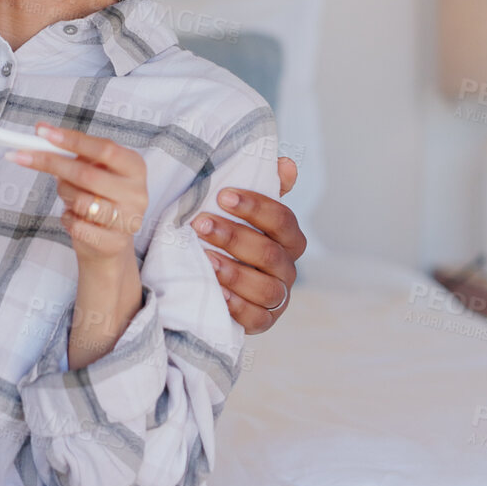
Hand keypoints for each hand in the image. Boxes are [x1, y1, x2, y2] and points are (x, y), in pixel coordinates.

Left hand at [9, 124, 149, 266]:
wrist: (110, 241)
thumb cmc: (99, 196)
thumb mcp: (92, 168)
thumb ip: (71, 150)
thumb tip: (41, 129)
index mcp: (134, 166)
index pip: (104, 148)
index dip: (72, 140)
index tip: (42, 132)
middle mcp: (137, 192)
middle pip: (87, 174)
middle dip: (52, 163)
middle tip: (23, 156)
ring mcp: (128, 219)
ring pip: (80, 201)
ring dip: (64, 195)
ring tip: (69, 196)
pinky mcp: (114, 242)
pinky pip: (77, 225)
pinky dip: (68, 218)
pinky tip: (75, 217)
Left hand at [192, 156, 306, 334]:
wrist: (210, 280)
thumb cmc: (226, 237)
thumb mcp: (238, 211)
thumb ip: (263, 188)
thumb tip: (286, 164)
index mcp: (287, 238)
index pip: (282, 220)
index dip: (256, 207)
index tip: (223, 195)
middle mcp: (286, 268)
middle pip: (269, 252)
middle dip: (234, 236)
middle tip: (199, 223)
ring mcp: (277, 297)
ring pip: (266, 288)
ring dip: (235, 273)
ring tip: (206, 259)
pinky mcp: (262, 321)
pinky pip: (256, 318)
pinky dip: (238, 307)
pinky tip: (217, 292)